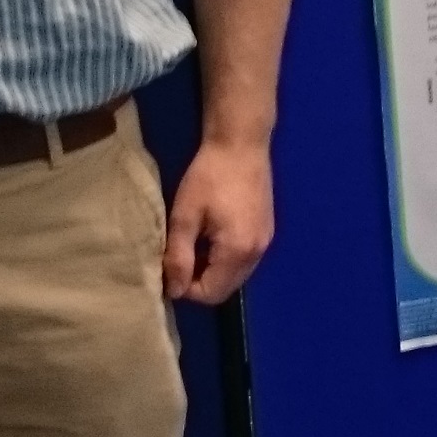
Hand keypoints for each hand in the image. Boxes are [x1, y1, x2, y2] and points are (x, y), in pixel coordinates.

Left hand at [163, 138, 274, 303]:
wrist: (241, 141)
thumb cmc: (209, 175)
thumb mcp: (185, 215)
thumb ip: (178, 257)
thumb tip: (173, 292)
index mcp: (237, 252)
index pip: (210, 294)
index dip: (185, 288)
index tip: (170, 265)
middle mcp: (257, 253)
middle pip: (225, 288)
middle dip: (200, 281)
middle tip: (181, 255)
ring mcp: (266, 241)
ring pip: (236, 275)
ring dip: (213, 269)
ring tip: (195, 243)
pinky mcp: (267, 229)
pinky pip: (245, 259)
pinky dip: (227, 257)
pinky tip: (214, 233)